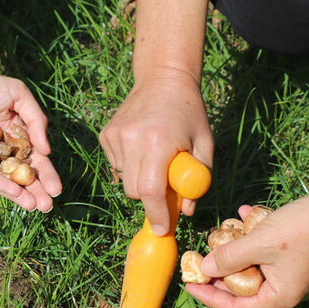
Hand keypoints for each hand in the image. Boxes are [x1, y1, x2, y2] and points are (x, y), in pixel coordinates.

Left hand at [0, 66, 61, 211]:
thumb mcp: (17, 95)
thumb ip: (35, 120)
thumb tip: (47, 150)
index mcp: (14, 136)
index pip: (34, 159)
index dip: (46, 175)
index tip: (56, 190)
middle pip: (20, 174)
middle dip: (35, 191)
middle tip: (47, 206)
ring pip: (4, 179)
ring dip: (19, 194)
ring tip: (34, 207)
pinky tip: (15, 192)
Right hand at [100, 69, 211, 234]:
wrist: (163, 78)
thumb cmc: (189, 112)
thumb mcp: (203, 144)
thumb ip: (198, 179)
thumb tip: (185, 212)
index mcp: (158, 142)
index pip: (149, 190)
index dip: (156, 213)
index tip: (162, 228)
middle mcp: (132, 139)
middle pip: (134, 191)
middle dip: (150, 198)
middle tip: (166, 189)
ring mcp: (115, 136)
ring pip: (124, 179)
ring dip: (141, 178)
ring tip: (156, 156)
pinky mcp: (106, 134)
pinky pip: (117, 165)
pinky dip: (130, 164)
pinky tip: (142, 145)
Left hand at [185, 189, 308, 307]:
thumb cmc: (303, 229)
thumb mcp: (259, 244)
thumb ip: (229, 258)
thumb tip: (205, 268)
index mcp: (279, 296)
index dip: (210, 298)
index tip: (189, 286)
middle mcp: (284, 287)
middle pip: (241, 287)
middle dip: (219, 269)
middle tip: (199, 256)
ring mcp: (288, 270)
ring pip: (251, 264)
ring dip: (234, 248)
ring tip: (220, 232)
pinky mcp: (290, 252)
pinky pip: (263, 247)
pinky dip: (251, 233)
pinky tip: (244, 213)